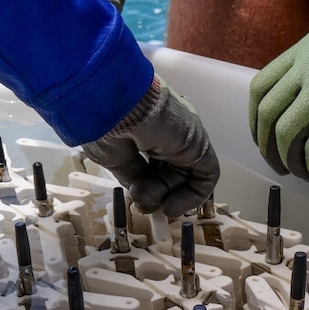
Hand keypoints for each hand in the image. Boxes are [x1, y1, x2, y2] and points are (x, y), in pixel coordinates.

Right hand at [82, 76, 219, 217]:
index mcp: (148, 126)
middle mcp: (169, 130)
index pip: (154, 161)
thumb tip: (140, 190)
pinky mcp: (199, 146)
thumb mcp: (114, 155)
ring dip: (168, 197)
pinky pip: (204, 177)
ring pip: (186, 176)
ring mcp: (186, 137)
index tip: (134, 196)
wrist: (112, 103)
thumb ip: (131, 174)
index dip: (146, 183)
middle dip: (157, 193)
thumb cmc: (104, 123)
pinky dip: (191, 197)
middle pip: (171, 171)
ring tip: (150, 204)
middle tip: (142, 205)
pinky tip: (170, 206)